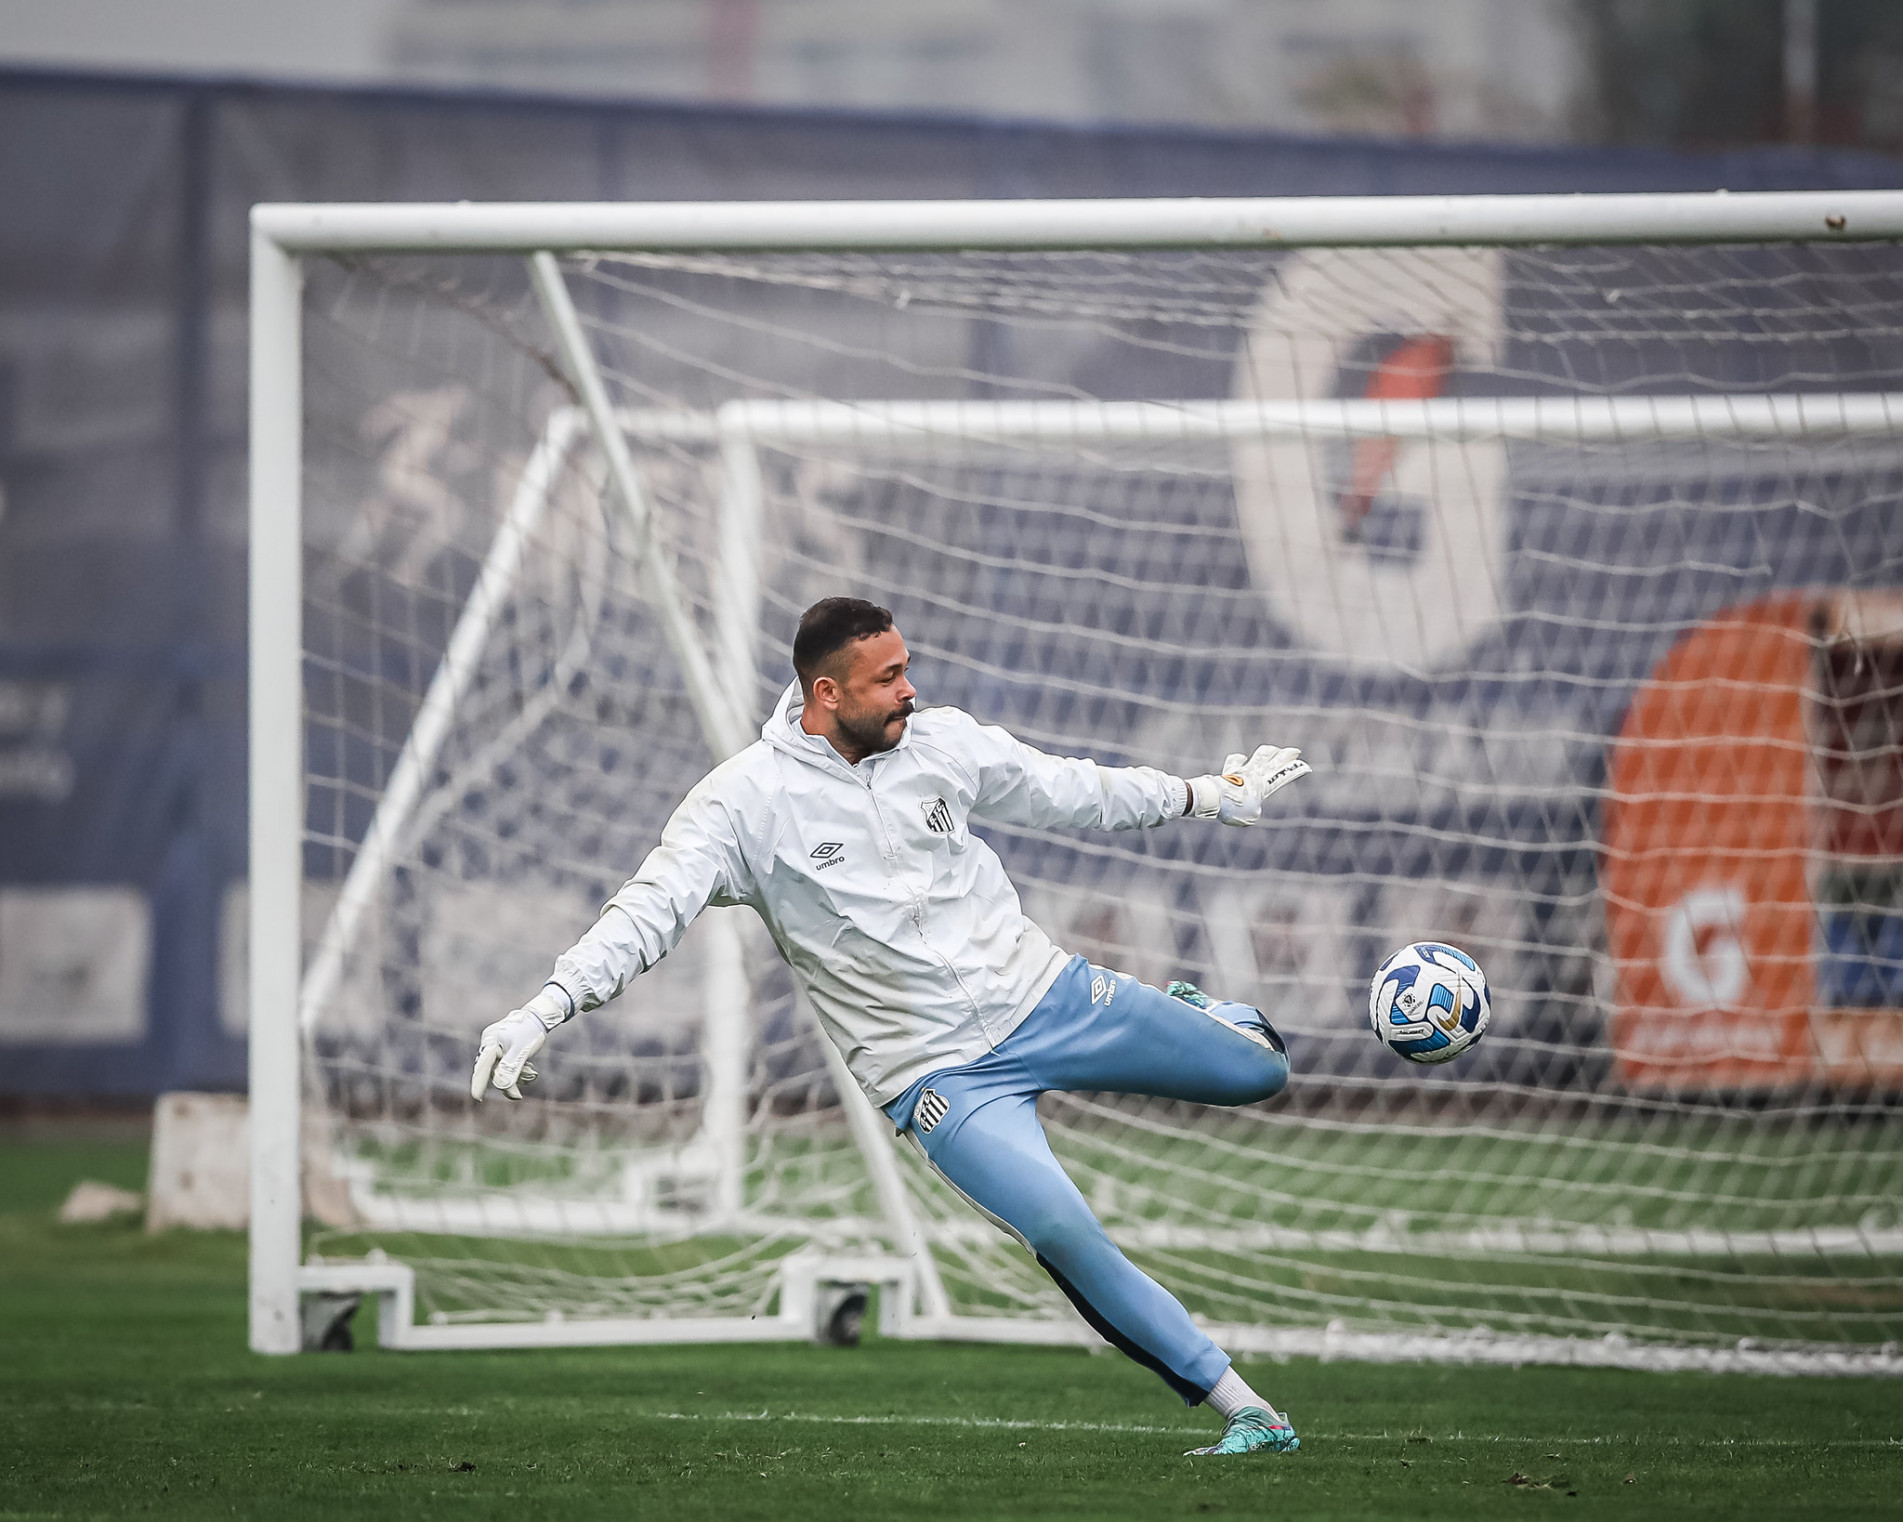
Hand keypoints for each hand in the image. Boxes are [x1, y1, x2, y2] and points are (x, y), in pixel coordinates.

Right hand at [471, 988, 566, 1100]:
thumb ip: (510, 1070)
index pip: (484, 1066)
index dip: (479, 1083)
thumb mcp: (522, 1052)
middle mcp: (488, 1042)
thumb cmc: (530, 1032)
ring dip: (516, 1074)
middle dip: (511, 1077)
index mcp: (491, 1041)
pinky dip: (516, 1068)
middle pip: (493, 1069)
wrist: (538, 1017)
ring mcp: (493, 1044)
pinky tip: (528, 1067)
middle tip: (532, 1075)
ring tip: (532, 1071)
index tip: (477, 1096)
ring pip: (500, 1068)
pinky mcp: (499, 1047)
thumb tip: (502, 1087)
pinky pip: (504, 1064)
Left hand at [1185, 744, 1310, 826]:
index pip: (1283, 775)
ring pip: (1259, 756)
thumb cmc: (1232, 809)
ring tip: (1273, 750)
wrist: (1212, 799)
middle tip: (1295, 751)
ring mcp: (1242, 772)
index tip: (1306, 767)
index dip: (1295, 770)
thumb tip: (1248, 802)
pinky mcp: (1229, 773)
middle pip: (1273, 761)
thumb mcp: (1250, 816)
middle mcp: (1254, 775)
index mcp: (1263, 786)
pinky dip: (1239, 760)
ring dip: (1268, 752)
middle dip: (1286, 755)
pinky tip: (1242, 758)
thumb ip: (1254, 809)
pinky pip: (1235, 762)